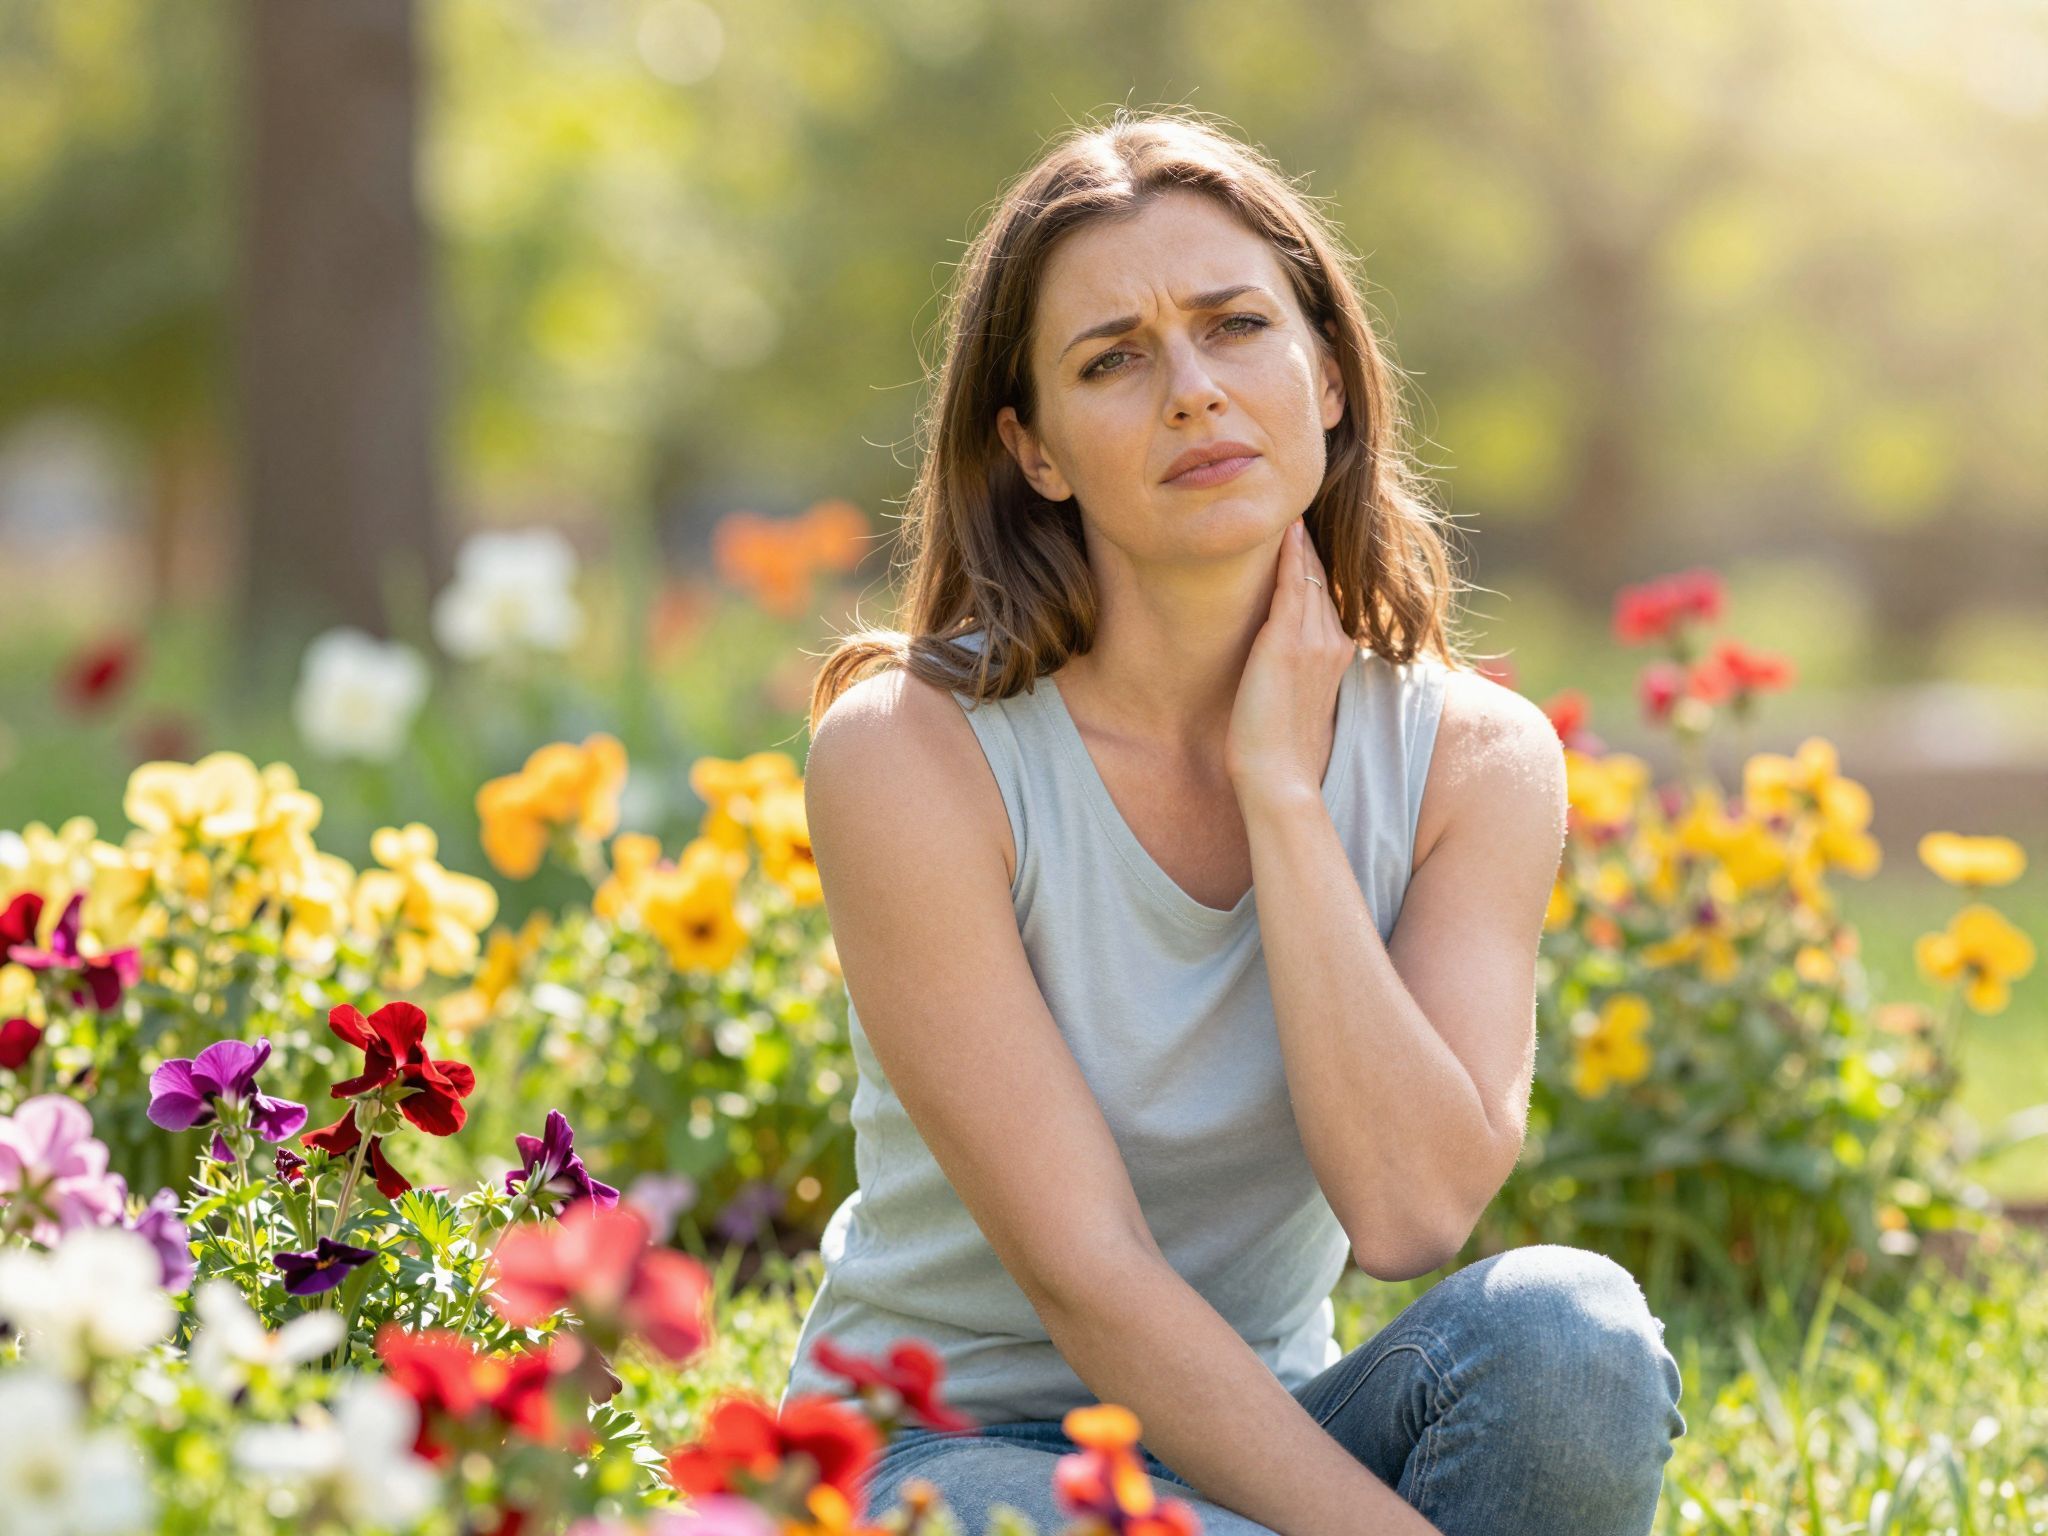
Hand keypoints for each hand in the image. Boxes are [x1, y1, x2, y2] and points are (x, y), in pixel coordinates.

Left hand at [1225, 516, 1355, 803]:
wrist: (1279, 775)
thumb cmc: (1280, 748)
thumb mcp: (1297, 702)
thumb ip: (1296, 674)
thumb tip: (1280, 665)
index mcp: (1338, 655)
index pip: (1325, 598)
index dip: (1313, 569)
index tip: (1300, 541)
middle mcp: (1333, 641)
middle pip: (1320, 581)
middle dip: (1309, 548)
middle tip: (1295, 508)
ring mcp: (1312, 640)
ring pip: (1308, 577)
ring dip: (1299, 543)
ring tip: (1287, 507)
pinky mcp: (1286, 642)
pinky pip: (1291, 585)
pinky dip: (1290, 555)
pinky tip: (1286, 529)